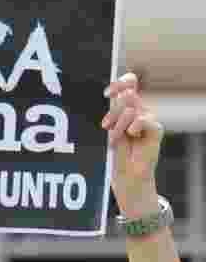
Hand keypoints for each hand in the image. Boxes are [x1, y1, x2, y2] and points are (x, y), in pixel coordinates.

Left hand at [102, 73, 163, 216]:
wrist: (126, 178)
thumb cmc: (115, 156)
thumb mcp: (109, 132)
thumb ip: (114, 113)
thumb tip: (115, 94)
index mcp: (126, 108)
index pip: (129, 83)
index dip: (121, 83)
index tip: (106, 93)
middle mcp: (138, 111)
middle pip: (129, 94)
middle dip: (114, 110)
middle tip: (106, 127)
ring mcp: (148, 120)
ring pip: (134, 107)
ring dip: (119, 123)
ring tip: (115, 139)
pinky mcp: (156, 130)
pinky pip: (146, 119)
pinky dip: (135, 125)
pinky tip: (131, 133)